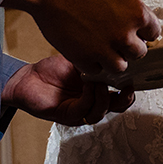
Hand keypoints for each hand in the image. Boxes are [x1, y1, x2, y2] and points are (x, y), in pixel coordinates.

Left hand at [2, 55, 134, 125]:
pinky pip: (84, 111)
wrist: (28, 78)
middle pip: (117, 108)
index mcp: (99, 89)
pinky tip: (87, 85)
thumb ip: (97, 57)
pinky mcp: (67, 115)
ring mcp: (80, 110)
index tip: (134, 75)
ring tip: (100, 82)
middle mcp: (92, 102)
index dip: (130, 88)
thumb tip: (115, 47)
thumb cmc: (52, 69)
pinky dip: (89, 98)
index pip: (121, 94)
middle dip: (125, 99)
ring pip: (101, 112)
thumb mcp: (80, 58)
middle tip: (126, 87)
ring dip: (104, 98)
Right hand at [8, 0, 162, 75]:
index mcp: (137, 14)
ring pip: (120, 66)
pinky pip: (96, 70)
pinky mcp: (83, 58)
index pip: (153, 32)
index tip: (130, 21)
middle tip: (115, 32)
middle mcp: (124, 36)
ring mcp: (103, 49)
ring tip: (103, 43)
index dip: (142, 26)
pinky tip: (88, 47)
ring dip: (114, 57)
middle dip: (130, 44)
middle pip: (139, 53)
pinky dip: (94, 62)